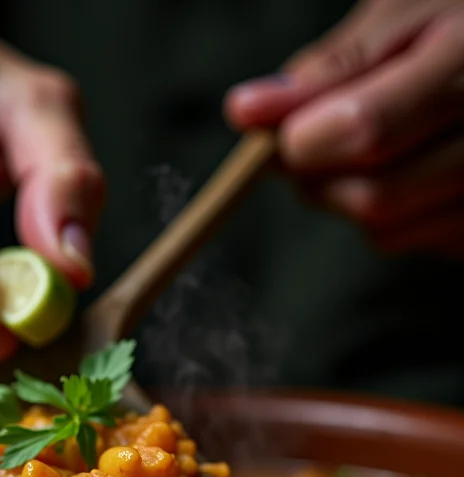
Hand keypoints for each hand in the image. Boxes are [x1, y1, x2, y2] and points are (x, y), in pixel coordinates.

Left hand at [225, 0, 463, 256]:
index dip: (304, 138)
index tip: (281, 129)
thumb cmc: (457, 20)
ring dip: (349, 196)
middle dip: (320, 175)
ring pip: (382, 230)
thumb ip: (333, 66)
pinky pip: (406, 241)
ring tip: (375, 144)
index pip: (366, 131)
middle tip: (319, 138)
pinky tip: (408, 166)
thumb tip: (247, 111)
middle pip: (370, 197)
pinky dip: (386, 213)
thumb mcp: (405, 14)